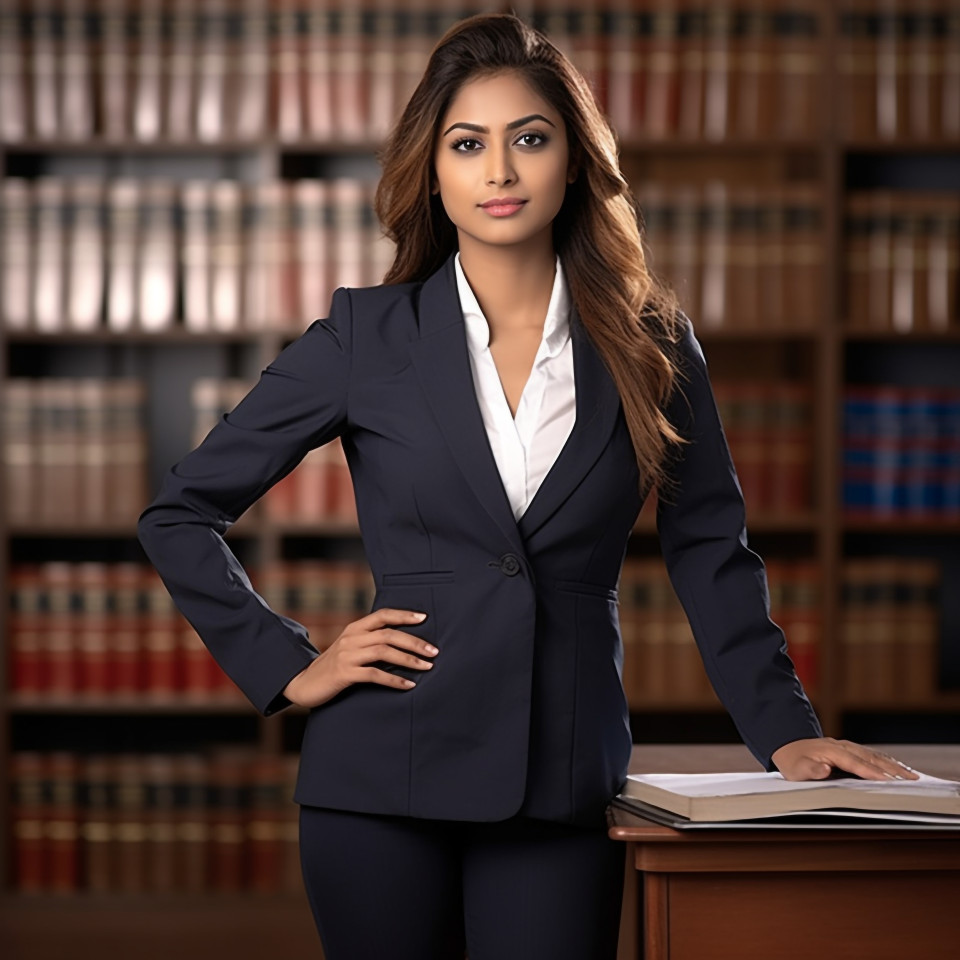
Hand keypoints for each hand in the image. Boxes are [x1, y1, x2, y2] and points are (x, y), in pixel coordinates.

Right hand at [282, 607, 436, 708]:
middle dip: (414, 642)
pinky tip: (408, 685)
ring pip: (383, 652)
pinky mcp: (344, 674)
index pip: (382, 615)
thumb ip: (369, 641)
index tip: (424, 618)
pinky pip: (374, 675)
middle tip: (434, 651)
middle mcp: (351, 638)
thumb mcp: (350, 648)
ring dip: (408, 659)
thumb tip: (401, 642)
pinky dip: (394, 679)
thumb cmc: (333, 666)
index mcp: (354, 628)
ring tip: (427, 666)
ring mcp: (347, 655)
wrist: (304, 683)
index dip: (404, 615)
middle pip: (388, 634)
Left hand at [771, 738, 920, 781]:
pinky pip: (871, 755)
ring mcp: (847, 747)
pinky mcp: (850, 750)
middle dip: (891, 769)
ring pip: (874, 756)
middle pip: (870, 758)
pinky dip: (886, 761)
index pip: (855, 763)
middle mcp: (842, 746)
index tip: (888, 781)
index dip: (871, 772)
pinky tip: (898, 768)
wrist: (789, 747)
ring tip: (912, 776)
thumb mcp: (796, 769)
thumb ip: (810, 770)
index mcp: (830, 751)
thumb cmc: (793, 762)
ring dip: (893, 765)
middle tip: (911, 780)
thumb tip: (824, 769)